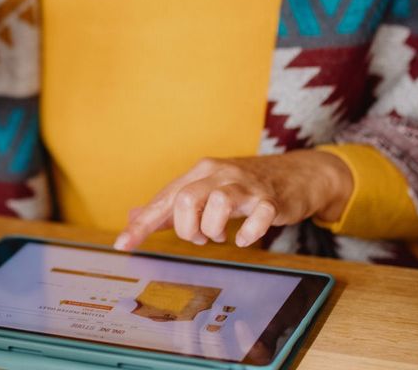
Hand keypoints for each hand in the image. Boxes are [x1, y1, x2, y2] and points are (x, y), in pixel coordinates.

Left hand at [113, 151, 353, 251]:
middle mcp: (219, 174)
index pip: (164, 199)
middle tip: (200, 237)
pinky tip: (243, 238)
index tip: (123, 245)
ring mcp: (246, 186)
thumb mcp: (204, 190)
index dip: (143, 224)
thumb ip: (170, 206)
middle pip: (186, 200)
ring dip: (213, 230)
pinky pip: (258, 216)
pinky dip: (248, 233)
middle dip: (187, 229)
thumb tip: (134, 218)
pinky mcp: (270, 200)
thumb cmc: (242, 186)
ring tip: (218, 234)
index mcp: (199, 173)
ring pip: (217, 203)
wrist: (294, 175)